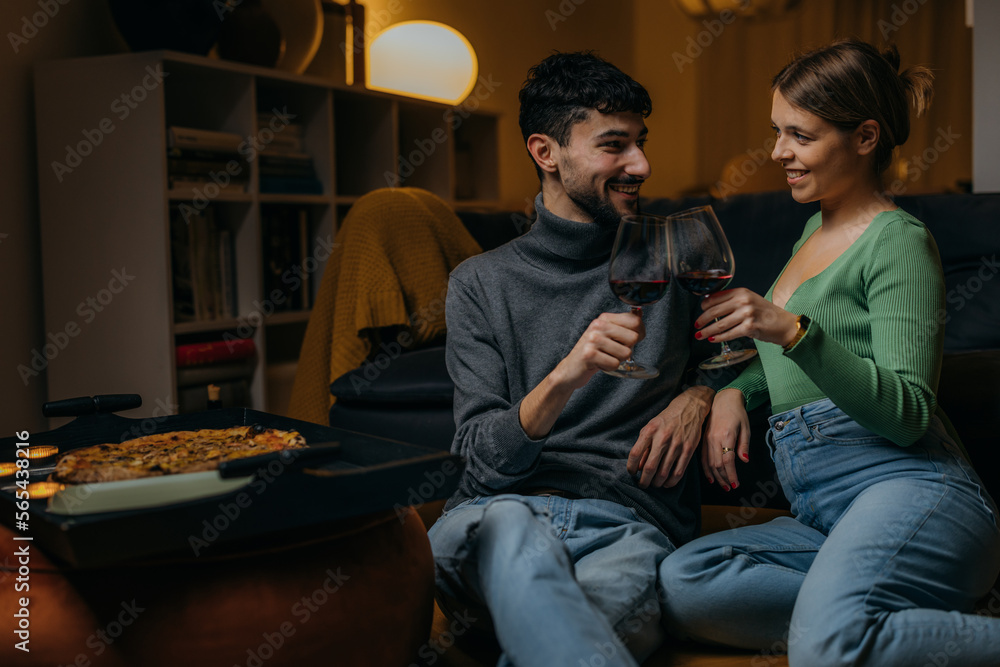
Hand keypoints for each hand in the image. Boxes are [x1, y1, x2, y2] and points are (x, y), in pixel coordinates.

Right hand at [520, 311, 643, 439]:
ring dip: (617, 360)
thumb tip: (640, 312)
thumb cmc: (593, 351)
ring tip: (605, 357)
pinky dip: (610, 367)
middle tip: (614, 351)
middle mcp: (598, 326)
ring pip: (626, 353)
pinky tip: (600, 364)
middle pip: (634, 338)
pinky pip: (615, 364)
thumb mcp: (607, 334)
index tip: (631, 340)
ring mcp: (592, 339)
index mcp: (604, 318)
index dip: (640, 333)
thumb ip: (624, 324)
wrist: (571, 368)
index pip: (635, 321)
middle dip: (628, 349)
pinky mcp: (589, 354)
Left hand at [627, 385, 713, 488]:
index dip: (631, 467)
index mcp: (650, 431)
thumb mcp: (650, 427)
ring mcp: (677, 445)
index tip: (632, 473)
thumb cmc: (666, 420)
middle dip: (644, 481)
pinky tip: (666, 483)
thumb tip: (638, 467)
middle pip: (650, 467)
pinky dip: (671, 482)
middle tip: (642, 485)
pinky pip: (678, 471)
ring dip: (657, 483)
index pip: (635, 453)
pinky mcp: (688, 450)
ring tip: (654, 484)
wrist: (689, 409)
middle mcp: (662, 438)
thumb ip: (643, 446)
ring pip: (664, 472)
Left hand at [694, 288, 797, 346]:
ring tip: (699, 335)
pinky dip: (718, 338)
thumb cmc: (765, 313)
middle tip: (696, 325)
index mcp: (741, 292)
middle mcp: (743, 301)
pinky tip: (712, 339)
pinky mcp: (749, 328)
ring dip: (707, 331)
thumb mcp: (749, 300)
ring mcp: (746, 314)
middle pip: (714, 311)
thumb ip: (732, 300)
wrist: (784, 324)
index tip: (700, 311)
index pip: (715, 297)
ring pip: (719, 324)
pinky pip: (728, 334)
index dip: (704, 306)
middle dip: (702, 320)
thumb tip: (709, 304)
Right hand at [701, 388, 749, 489]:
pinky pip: (702, 457)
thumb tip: (744, 461)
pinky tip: (710, 477)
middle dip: (724, 478)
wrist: (722, 399)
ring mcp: (706, 439)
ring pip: (709, 463)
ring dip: (716, 476)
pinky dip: (706, 469)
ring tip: (723, 486)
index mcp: (726, 435)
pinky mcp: (702, 440)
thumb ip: (744, 445)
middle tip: (731, 488)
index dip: (731, 474)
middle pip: (717, 464)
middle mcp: (714, 439)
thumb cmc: (737, 413)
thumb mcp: (745, 427)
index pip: (728, 461)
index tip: (736, 484)